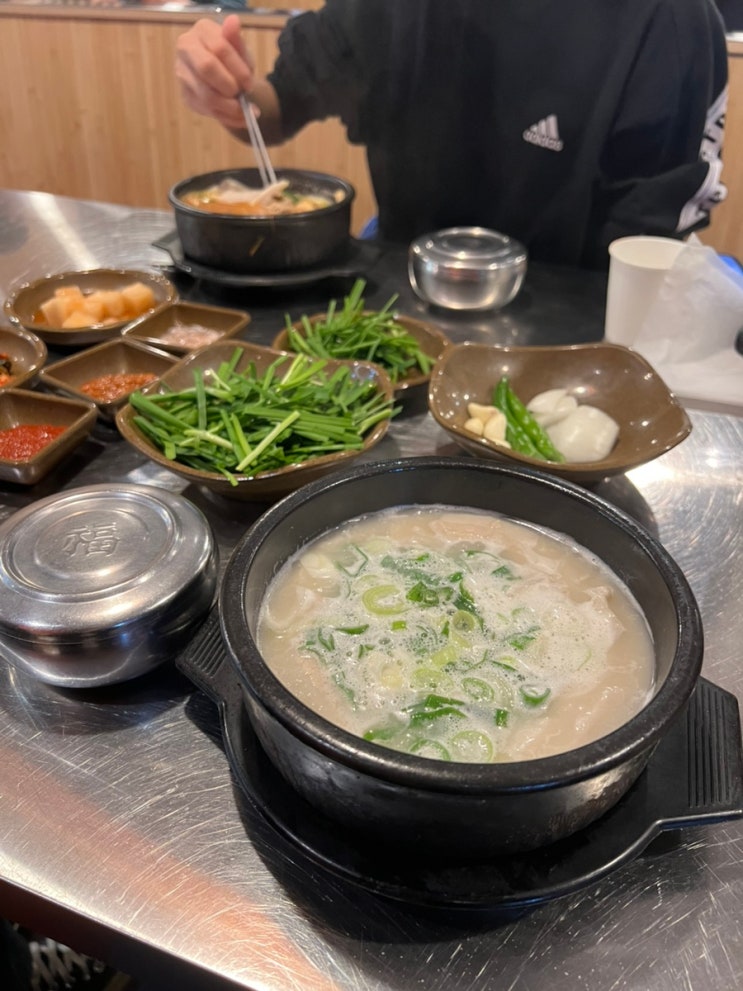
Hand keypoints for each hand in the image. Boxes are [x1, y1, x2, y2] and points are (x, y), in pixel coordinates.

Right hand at [175, 15, 254, 131]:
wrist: (223, 74)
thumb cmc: (232, 58)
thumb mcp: (239, 49)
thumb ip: (236, 39)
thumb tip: (233, 21)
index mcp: (201, 31)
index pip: (220, 48)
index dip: (238, 69)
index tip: (250, 83)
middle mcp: (185, 49)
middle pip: (207, 68)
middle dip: (230, 87)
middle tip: (242, 94)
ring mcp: (182, 73)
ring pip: (205, 94)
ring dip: (230, 108)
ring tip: (246, 111)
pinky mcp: (186, 95)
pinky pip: (206, 110)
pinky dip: (227, 118)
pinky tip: (239, 118)